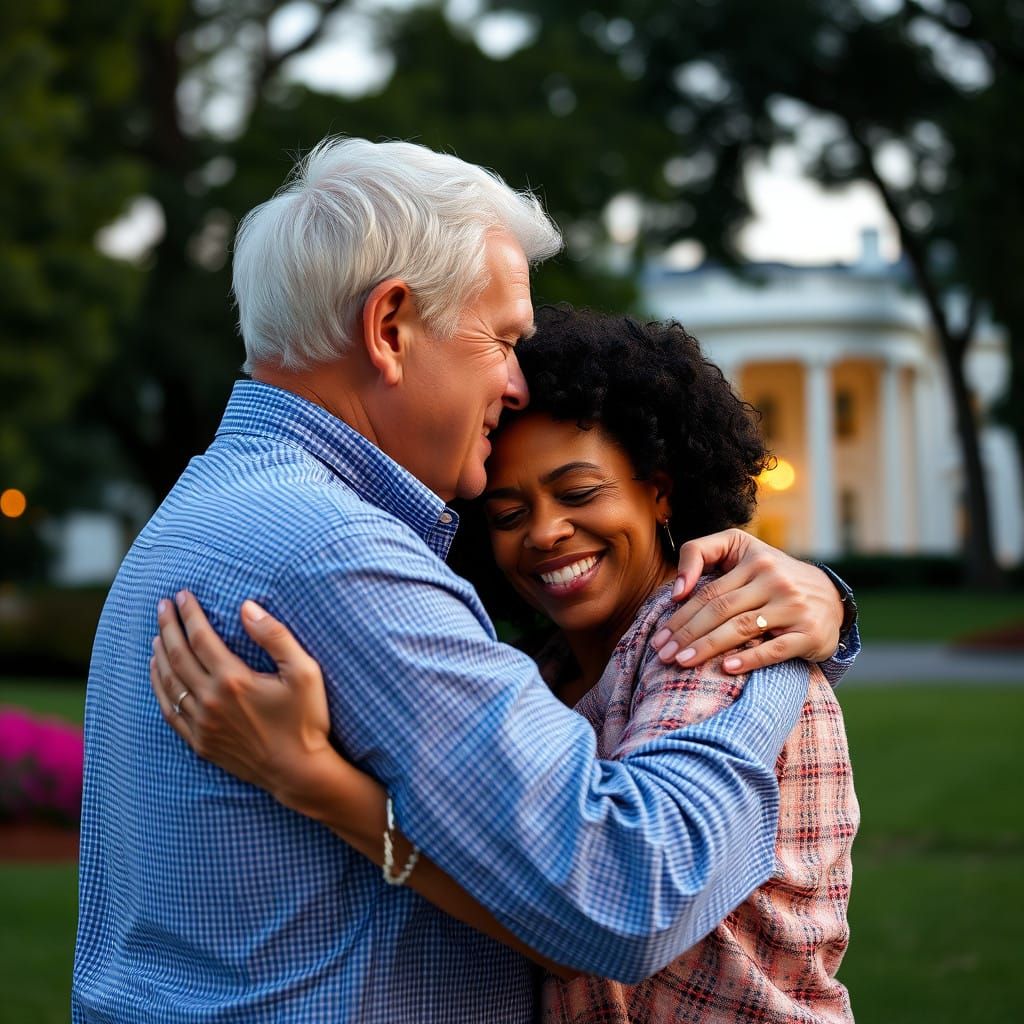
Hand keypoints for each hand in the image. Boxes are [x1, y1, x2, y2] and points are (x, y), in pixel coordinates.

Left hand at [150, 592, 334, 806]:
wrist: (298, 771)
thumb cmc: (306, 720)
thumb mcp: (304, 672)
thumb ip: (275, 636)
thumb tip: (247, 607)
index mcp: (233, 680)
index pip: (201, 638)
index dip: (189, 614)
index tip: (182, 595)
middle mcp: (210, 701)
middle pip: (178, 656)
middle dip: (168, 627)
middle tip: (162, 605)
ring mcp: (202, 724)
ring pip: (169, 682)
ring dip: (160, 654)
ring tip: (158, 633)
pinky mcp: (200, 742)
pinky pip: (169, 710)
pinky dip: (159, 687)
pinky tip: (158, 673)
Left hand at [649, 529, 843, 673]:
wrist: (831, 597)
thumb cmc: (772, 576)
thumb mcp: (742, 551)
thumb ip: (702, 554)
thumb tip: (677, 590)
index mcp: (755, 559)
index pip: (709, 591)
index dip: (680, 615)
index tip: (658, 637)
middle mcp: (774, 580)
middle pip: (720, 609)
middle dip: (686, 633)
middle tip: (662, 655)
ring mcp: (793, 606)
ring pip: (742, 627)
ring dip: (707, 647)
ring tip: (681, 662)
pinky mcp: (809, 633)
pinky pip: (775, 648)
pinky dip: (749, 658)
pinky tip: (726, 668)